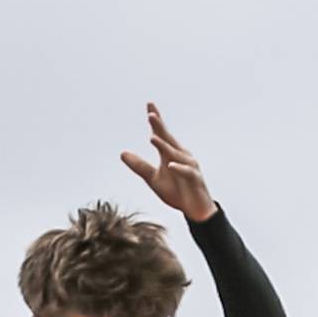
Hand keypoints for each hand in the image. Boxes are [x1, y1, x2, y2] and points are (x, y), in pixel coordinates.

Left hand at [120, 102, 217, 223]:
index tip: (149, 105)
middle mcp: (180, 156)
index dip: (156, 121)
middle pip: (168, 139)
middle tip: (150, 114)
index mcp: (170, 153)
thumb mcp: (153, 179)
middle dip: (159, 126)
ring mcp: (189, 166)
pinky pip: (187, 172)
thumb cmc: (176, 191)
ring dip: (165, 146)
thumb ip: (139, 166)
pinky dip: (179, 168)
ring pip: (175, 154)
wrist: (194, 210)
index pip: (162, 134)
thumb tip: (122, 154)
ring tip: (152, 138)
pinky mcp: (195, 179)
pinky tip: (170, 165)